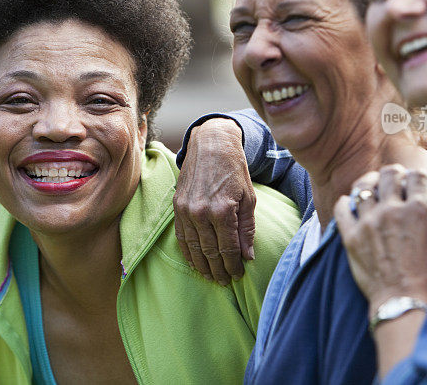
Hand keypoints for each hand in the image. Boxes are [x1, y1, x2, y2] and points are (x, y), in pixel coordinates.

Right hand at [173, 118, 256, 284]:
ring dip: (202, 266)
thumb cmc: (234, 169)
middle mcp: (201, 212)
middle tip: (225, 282)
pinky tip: (194, 262)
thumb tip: (247, 256)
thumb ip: (247, 229)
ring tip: (210, 277)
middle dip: (218, 270)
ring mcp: (186, 210)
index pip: (228, 248)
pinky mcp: (177, 206)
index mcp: (222, 210)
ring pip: (194, 247)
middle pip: (210, 252)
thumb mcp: (249, 198)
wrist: (211, 144)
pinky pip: (181, 236)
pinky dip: (187, 252)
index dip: (233, 265)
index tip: (238, 275)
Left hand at [333, 165, 426, 312]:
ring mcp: (368, 222)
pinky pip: (342, 208)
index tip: (415, 180)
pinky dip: (346, 204)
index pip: (417, 176)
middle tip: (394, 179)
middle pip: (389, 174)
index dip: (417, 176)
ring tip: (371, 188)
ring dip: (368, 185)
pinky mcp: (350, 237)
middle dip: (393, 174)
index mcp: (419, 210)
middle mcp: (392, 210)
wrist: (405, 304)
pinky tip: (350, 205)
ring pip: (362, 187)